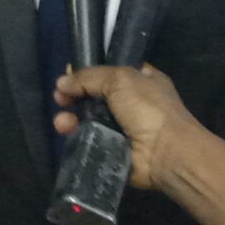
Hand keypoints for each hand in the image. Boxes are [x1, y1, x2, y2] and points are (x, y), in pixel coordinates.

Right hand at [51, 63, 212, 191]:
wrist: (165, 152)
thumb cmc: (148, 108)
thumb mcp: (120, 78)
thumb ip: (89, 76)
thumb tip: (62, 82)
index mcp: (141, 80)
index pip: (110, 72)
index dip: (88, 73)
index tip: (68, 74)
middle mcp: (131, 103)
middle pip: (94, 96)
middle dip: (74, 96)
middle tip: (60, 98)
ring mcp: (121, 128)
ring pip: (87, 119)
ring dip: (70, 117)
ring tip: (61, 121)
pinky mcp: (111, 149)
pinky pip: (88, 139)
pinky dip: (75, 135)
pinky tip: (65, 131)